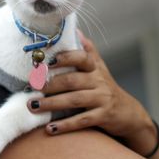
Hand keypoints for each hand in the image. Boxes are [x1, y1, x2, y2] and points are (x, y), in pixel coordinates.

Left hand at [27, 31, 155, 150]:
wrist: (128, 113)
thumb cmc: (104, 87)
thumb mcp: (99, 68)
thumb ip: (86, 51)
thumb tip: (75, 30)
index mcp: (94, 68)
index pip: (81, 57)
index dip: (65, 58)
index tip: (47, 61)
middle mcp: (99, 81)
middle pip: (72, 80)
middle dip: (50, 84)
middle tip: (30, 87)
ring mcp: (102, 99)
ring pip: (74, 100)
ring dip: (51, 104)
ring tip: (33, 106)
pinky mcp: (104, 116)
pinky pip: (82, 120)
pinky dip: (65, 125)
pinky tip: (49, 129)